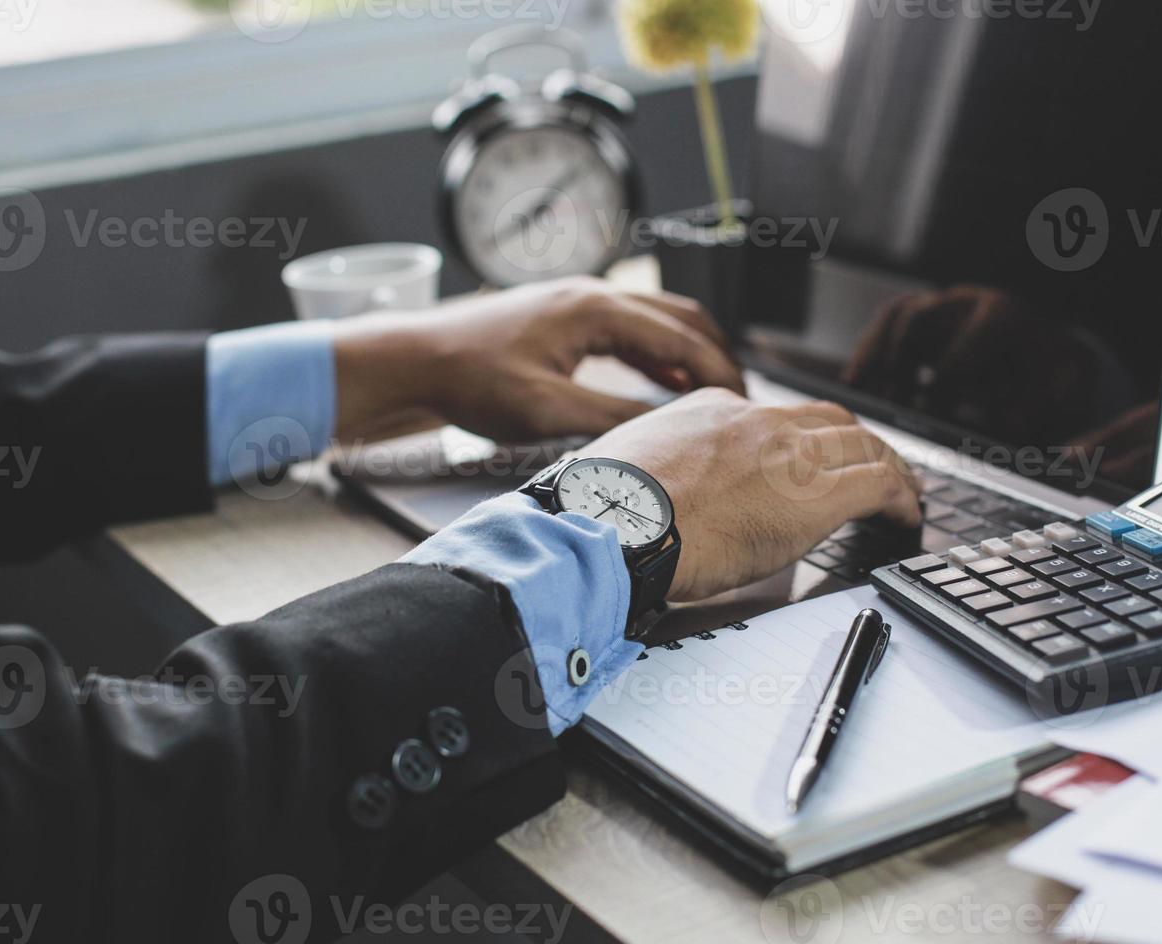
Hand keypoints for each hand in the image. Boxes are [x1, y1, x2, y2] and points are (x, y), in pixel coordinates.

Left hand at [329, 277, 743, 443]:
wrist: (416, 360)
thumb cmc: (469, 380)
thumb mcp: (547, 411)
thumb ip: (613, 420)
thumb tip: (668, 432)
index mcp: (597, 309)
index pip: (684, 340)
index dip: (722, 375)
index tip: (745, 406)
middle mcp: (594, 295)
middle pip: (682, 320)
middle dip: (717, 359)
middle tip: (740, 401)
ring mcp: (579, 301)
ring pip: (658, 321)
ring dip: (690, 355)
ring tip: (712, 396)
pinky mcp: (565, 316)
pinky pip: (631, 328)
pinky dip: (659, 354)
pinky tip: (662, 386)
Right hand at [579, 389, 921, 601]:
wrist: (612, 528)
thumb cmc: (608, 512)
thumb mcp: (632, 467)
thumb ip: (663, 468)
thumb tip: (667, 497)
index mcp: (710, 410)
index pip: (773, 416)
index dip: (799, 439)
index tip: (803, 460)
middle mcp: (755, 420)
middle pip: (828, 421)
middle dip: (855, 443)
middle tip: (870, 465)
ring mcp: (787, 453)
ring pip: (861, 444)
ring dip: (887, 466)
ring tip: (900, 490)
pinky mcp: (813, 495)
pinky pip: (879, 484)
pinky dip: (901, 497)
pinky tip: (904, 514)